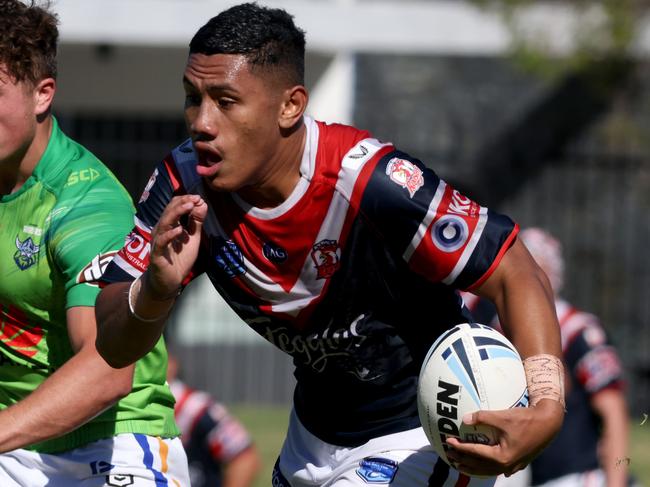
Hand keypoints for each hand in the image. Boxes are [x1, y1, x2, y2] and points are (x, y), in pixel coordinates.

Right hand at [146, 194, 206, 297]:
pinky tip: (179, 230)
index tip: (198, 197)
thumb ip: (197, 222)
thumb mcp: (193, 238)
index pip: (174, 206)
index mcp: (169, 225)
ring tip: (189, 206)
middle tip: (195, 198)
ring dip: (177, 213)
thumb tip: (202, 203)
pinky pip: (161, 242)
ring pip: (164, 223)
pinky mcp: (157, 254)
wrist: (169, 281)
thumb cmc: (179, 259)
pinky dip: (169, 235)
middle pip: (169, 211)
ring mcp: (158, 242)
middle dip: (182, 203)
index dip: (185, 200)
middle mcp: (162, 231)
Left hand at [446, 399, 563, 476]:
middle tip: (449, 454)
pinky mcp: (519, 462)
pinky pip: (498, 468)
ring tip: (460, 463)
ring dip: (473, 467)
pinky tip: (484, 466)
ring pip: (489, 470)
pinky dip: (487, 467)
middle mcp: (507, 466)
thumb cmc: (526, 419)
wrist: (549, 423)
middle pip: (480, 466)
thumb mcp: (502, 416)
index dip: (460, 447)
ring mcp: (514, 466)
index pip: (475, 453)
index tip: (448, 441)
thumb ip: (482, 417)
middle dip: (463, 460)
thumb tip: (465, 419)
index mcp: (502, 457)